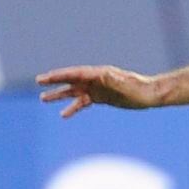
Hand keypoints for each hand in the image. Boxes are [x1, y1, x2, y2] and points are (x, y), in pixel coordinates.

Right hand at [37, 65, 160, 116]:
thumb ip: (114, 80)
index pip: (75, 74)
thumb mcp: (126, 85)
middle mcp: (96, 79)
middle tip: (38, 82)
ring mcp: (97, 88)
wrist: (149, 95)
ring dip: (59, 95)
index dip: (60, 75)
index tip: (46, 77)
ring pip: (73, 91)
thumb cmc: (139, 89)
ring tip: (43, 99)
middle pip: (71, 79)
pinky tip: (63, 115)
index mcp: (99, 74)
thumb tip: (103, 74)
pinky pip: (82, 103)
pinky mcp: (101, 98)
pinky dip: (72, 108)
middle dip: (54, 81)